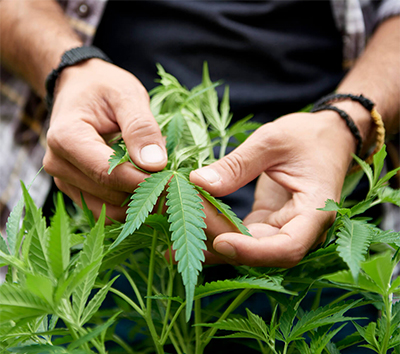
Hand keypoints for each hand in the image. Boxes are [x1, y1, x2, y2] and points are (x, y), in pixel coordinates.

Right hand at [43, 59, 167, 219]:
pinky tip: (148, 189)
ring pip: (108, 208)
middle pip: (109, 193)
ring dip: (140, 202)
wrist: (79, 89)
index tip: (174, 181)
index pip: (107, 172)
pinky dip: (130, 205)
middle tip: (176, 182)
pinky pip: (105, 209)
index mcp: (66, 137)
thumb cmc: (103, 87)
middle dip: (145, 191)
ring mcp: (64, 180)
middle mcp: (58, 164)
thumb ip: (141, 127)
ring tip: (164, 184)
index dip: (143, 182)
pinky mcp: (76, 189)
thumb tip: (156, 164)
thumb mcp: (127, 95)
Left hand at [190, 111, 356, 267]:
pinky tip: (183, 234)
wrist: (325, 137)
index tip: (220, 241)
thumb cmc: (307, 135)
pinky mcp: (266, 223)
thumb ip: (238, 165)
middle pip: (259, 250)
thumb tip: (198, 183)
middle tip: (178, 221)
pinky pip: (240, 235)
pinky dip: (214, 233)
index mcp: (315, 210)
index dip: (254, 251)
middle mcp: (300, 228)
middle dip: (218, 238)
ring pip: (245, 247)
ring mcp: (282, 228)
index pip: (288, 247)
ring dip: (210, 241)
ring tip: (170, 237)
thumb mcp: (271, 141)